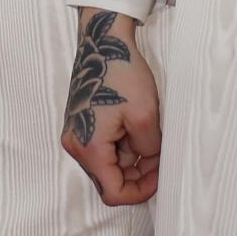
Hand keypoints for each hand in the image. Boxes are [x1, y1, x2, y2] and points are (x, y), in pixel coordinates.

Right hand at [61, 9, 160, 205]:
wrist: (102, 43)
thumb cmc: (121, 74)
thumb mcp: (146, 116)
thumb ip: (149, 149)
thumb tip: (150, 161)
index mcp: (89, 149)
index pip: (113, 193)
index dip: (140, 191)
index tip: (160, 177)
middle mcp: (76, 146)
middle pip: (110, 179)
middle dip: (138, 172)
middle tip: (160, 154)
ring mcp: (76, 135)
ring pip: (108, 164)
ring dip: (132, 156)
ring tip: (149, 132)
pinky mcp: (80, 125)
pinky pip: (104, 148)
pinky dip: (122, 144)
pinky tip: (135, 125)